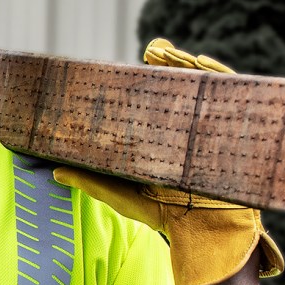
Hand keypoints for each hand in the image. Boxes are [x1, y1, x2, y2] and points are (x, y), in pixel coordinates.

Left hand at [52, 39, 284, 284]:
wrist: (204, 234)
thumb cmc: (163, 216)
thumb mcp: (121, 196)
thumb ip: (90, 182)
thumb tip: (54, 170)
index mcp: (163, 138)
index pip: (155, 101)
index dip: (146, 80)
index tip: (135, 62)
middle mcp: (188, 130)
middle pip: (181, 88)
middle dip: (170, 65)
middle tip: (153, 50)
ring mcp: (210, 130)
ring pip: (203, 88)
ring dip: (189, 65)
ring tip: (170, 52)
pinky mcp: (230, 134)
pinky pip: (228, 99)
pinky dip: (218, 78)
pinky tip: (201, 64)